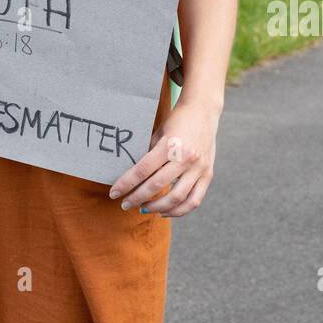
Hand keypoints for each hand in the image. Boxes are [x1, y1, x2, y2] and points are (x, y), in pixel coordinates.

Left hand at [108, 99, 219, 217]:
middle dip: (137, 198)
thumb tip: (131, 175)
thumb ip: (148, 153)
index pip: (143, 170)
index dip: (126, 184)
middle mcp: (185, 158)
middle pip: (157, 185)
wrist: (204, 110)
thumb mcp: (159, 132)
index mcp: (170, 145)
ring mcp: (199, 168)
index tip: (114, 193)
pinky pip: (194, 200)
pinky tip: (165, 211)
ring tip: (143, 209)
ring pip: (176, 198)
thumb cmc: (177, 119)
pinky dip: (179, 210)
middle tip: (125, 204)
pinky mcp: (208, 175)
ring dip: (157, 208)